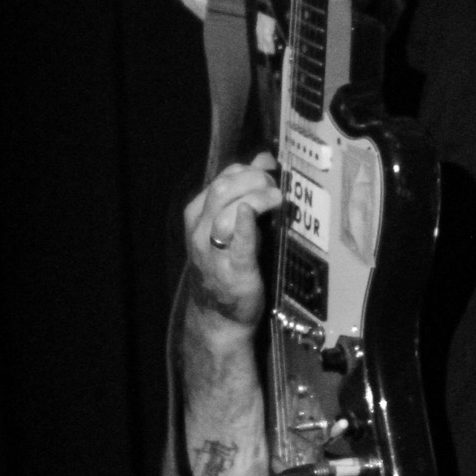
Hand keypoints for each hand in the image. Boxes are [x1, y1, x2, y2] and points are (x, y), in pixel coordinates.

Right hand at [184, 152, 280, 327]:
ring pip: (226, 210)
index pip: (221, 179)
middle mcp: (201, 231)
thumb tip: (262, 158)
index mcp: (198, 216)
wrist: (219, 316)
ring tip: (276, 197)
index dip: (248, 170)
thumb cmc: (226, 266)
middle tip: (276, 184)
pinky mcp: (233, 270)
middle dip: (253, 180)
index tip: (270, 171)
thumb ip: (245, 191)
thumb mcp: (230, 224)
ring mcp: (214, 251)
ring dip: (255, 197)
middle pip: (223, 190)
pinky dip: (244, 224)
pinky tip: (252, 213)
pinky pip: (237, 242)